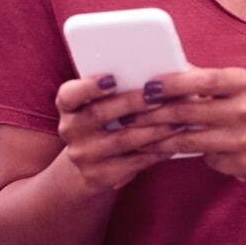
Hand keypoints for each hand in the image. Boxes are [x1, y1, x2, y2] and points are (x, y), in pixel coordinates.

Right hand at [55, 75, 182, 194]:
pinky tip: (174, 142)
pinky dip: (156, 151)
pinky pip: (133, 162)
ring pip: (122, 139)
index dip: (89, 87)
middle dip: (131, 102)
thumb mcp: (100, 104)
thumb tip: (160, 68)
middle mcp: (70, 129)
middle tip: (159, 93)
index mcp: (68, 106)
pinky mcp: (100, 176)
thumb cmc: (106, 122)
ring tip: (177, 119)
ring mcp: (83, 155)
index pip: (70, 95)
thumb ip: (120, 86)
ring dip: (152, 128)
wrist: (89, 166)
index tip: (112, 79)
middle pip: (99, 114)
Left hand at [134, 67, 245, 181]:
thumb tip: (160, 66)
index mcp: (244, 83)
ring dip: (158, 139)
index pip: (203, 81)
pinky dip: (186, 156)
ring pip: (190, 142)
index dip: (172, 83)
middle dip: (153, 114)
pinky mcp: (245, 165)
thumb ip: (200, 78)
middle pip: (190, 113)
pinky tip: (167, 152)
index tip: (146, 86)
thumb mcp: (234, 84)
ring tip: (135, 135)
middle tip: (127, 114)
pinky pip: (205, 160)